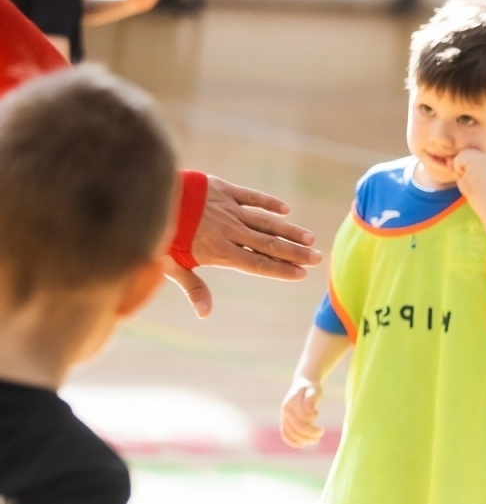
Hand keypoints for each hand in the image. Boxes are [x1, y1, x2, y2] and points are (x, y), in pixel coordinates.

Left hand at [165, 176, 321, 316]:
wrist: (150, 196)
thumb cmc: (159, 235)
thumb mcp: (172, 266)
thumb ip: (193, 288)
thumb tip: (205, 314)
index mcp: (220, 251)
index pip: (258, 263)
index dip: (281, 269)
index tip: (301, 274)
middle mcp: (230, 231)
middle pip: (269, 244)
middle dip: (295, 253)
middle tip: (317, 258)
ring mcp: (229, 209)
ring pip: (266, 222)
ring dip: (289, 231)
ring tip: (310, 239)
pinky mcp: (223, 190)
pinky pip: (252, 197)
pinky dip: (269, 203)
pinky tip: (285, 210)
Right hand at [280, 378, 323, 447]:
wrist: (303, 384)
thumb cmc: (311, 387)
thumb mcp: (314, 389)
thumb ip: (311, 398)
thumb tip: (310, 410)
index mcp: (291, 403)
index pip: (302, 418)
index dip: (312, 419)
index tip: (317, 413)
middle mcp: (285, 411)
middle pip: (297, 428)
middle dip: (311, 433)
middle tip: (322, 432)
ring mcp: (284, 417)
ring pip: (291, 433)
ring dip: (304, 439)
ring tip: (317, 440)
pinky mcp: (285, 422)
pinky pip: (285, 434)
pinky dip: (292, 441)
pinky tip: (302, 445)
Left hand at [450, 148, 485, 205]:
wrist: (482, 199)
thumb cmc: (474, 190)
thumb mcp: (465, 174)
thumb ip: (459, 164)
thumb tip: (448, 158)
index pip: (468, 155)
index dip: (465, 167)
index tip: (473, 178)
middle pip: (463, 153)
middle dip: (462, 166)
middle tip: (470, 178)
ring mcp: (482, 156)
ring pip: (460, 155)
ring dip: (460, 168)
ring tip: (469, 177)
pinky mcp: (476, 159)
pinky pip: (458, 159)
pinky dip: (458, 169)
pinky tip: (467, 176)